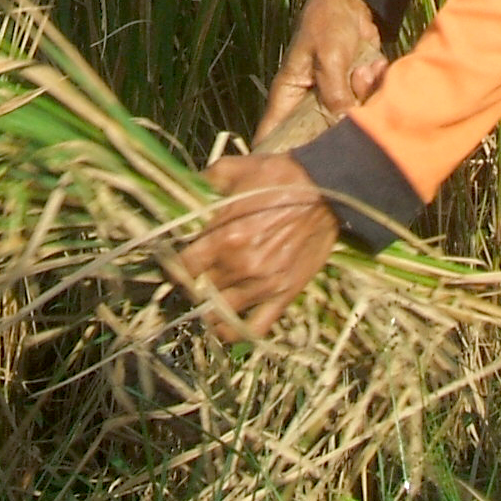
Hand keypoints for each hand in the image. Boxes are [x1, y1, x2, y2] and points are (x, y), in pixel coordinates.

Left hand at [177, 154, 340, 338]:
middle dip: (194, 284)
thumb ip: (206, 180)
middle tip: (195, 278)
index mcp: (223, 236)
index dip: (175, 266)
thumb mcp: (236, 168)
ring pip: (220, 314)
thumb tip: (187, 186)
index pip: (183, 266)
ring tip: (206, 303)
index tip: (177, 263)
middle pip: (200, 289)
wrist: (326, 190)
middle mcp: (239, 265)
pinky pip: (254, 328)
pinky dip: (235, 332)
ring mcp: (262, 285)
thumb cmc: (280, 177)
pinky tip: (226, 326)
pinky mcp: (283, 295)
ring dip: (209, 310)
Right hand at [254, 0, 388, 143]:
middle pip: (316, 137)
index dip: (274, 157)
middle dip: (336, 133)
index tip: (286, 177)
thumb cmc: (327, 24)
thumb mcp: (328, 57)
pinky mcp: (352, 94)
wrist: (353, 1)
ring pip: (346, 122)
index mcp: (287, 96)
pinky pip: (364, 106)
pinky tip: (375, 66)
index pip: (271, 134)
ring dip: (362, 98)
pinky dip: (373, 88)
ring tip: (364, 70)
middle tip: (352, 118)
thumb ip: (334, 93)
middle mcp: (306, 104)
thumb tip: (344, 127)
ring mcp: (331, 100)